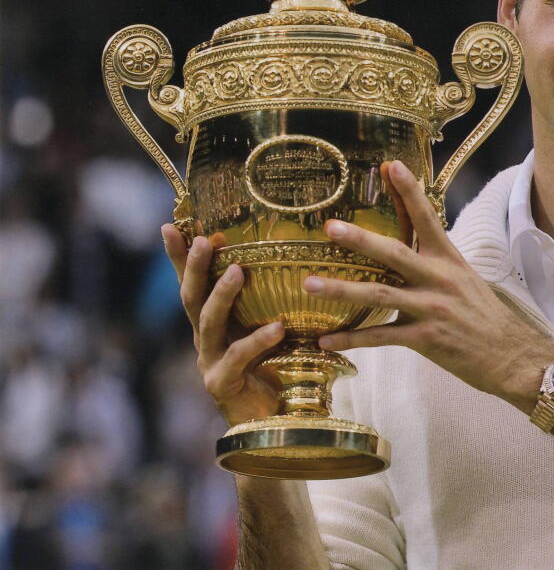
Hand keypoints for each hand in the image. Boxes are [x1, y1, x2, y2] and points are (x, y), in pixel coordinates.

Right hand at [162, 225, 285, 426]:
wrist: (273, 422)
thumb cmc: (275, 369)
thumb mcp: (269, 328)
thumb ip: (268, 303)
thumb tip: (289, 261)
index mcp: (212, 323)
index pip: (190, 284)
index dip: (179, 257)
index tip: (171, 225)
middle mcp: (205, 339)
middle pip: (191, 298)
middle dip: (195, 267)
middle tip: (205, 240)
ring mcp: (210, 361)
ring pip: (208, 323)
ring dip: (222, 295)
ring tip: (238, 271)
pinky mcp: (223, 384)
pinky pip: (240, 356)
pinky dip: (258, 340)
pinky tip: (277, 326)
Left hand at [303, 160, 553, 411]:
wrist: (513, 356)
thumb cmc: (487, 318)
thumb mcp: (466, 280)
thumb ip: (436, 264)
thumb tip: (408, 249)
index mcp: (450, 260)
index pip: (427, 218)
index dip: (409, 192)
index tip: (390, 166)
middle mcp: (440, 280)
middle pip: (395, 254)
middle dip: (361, 240)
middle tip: (330, 227)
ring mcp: (432, 309)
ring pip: (380, 295)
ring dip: (342, 290)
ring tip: (309, 284)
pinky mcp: (426, 339)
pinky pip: (381, 338)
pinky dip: (351, 339)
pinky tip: (326, 340)